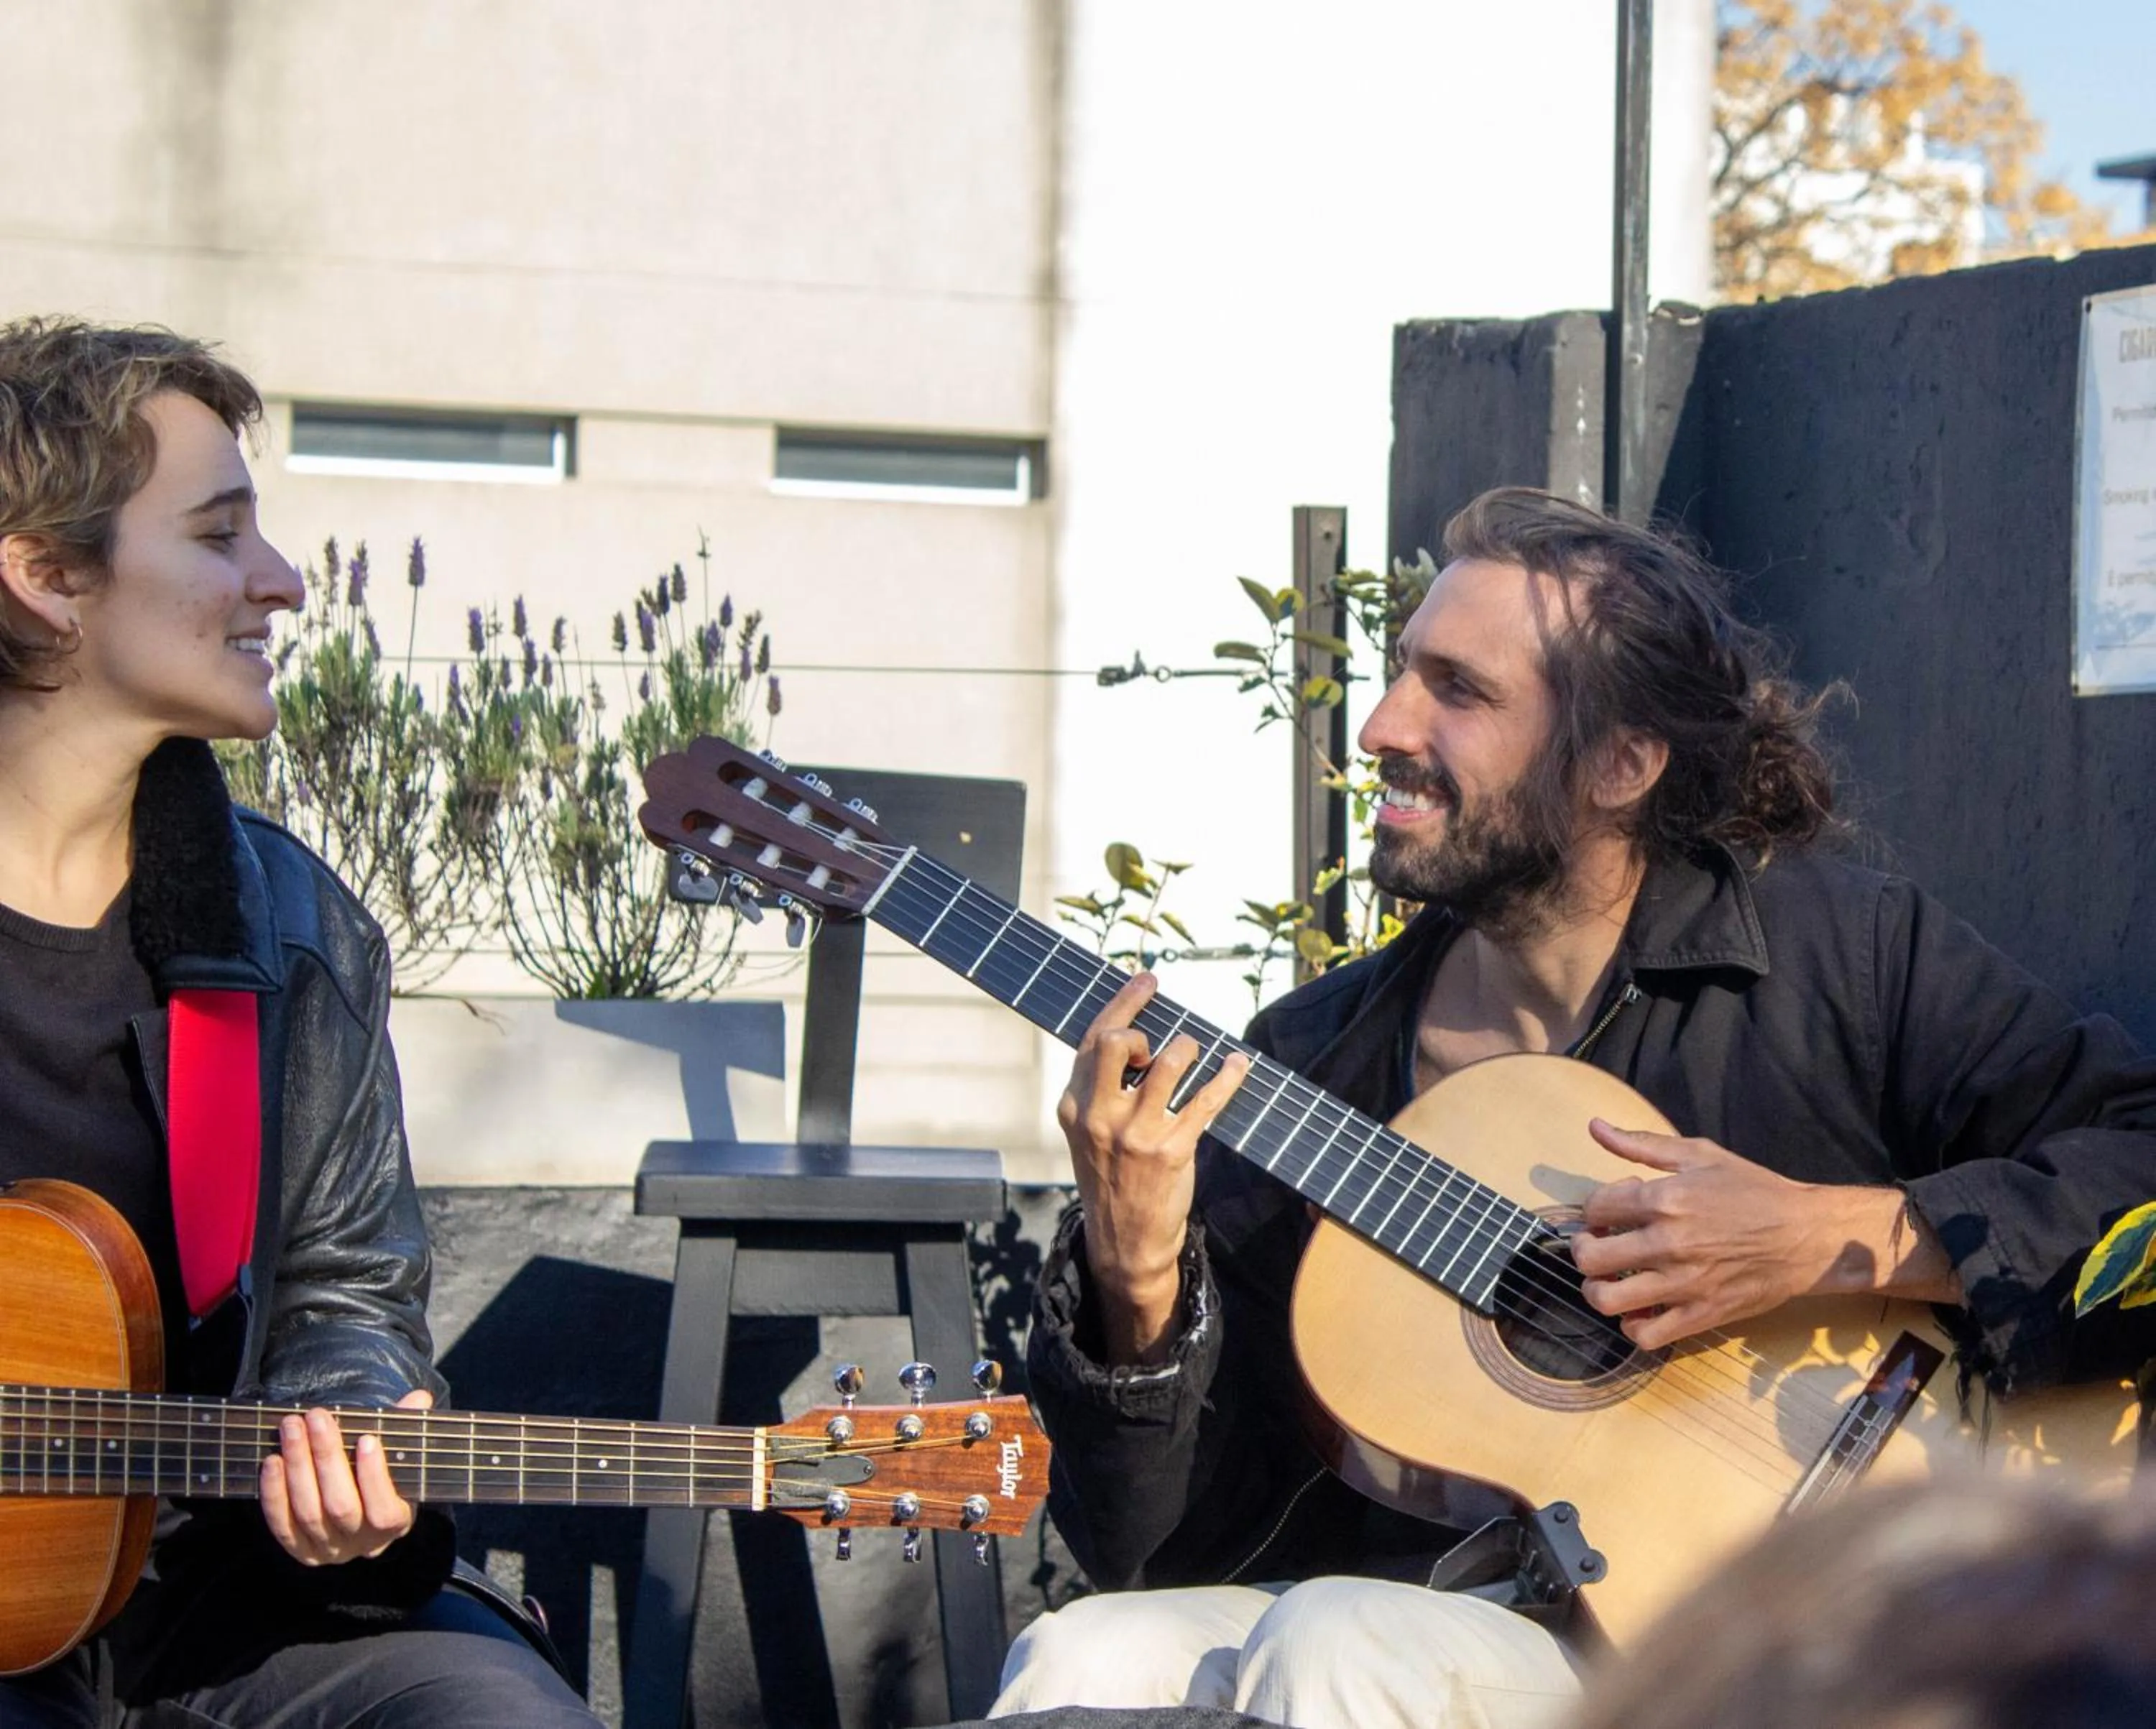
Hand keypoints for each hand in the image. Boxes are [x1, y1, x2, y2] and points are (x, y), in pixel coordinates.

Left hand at [259, 1388, 431, 1564]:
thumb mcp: (399, 1454)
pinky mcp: (298, 1550)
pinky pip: (282, 1525)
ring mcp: (327, 1551)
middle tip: (315, 1417)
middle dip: (326, 1457)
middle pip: (340, 1506)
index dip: (374, 1477)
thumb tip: (419, 1397)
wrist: (355, 1516)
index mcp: (394, 1523)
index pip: (384, 1512)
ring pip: (309, 1512)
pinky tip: (273, 1461)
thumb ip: (407, 1427)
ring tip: (291, 1427)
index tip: (366, 1439)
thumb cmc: (379, 1475)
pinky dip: (275, 1492)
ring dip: (298, 1465)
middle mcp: (360, 1544)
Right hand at [1057, 971, 1249, 1362]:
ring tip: (1194, 1052)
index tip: (1147, 980)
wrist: (1124, 1243)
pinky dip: (1228, 1076)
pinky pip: (1207, 1099)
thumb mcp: (1086, 1134)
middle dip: (1144, 1023)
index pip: (1094, 1040)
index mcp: (1075, 1107)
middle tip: (1159, 1039)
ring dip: (1188, 1047)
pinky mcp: (1172, 1150)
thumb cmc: (1110, 1179)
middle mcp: (1101, 1116)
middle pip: (1120, 1041)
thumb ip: (1098, 1090)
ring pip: (1170, 1062)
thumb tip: (1129, 1038)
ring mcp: (1137, 1133)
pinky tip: (1238, 1065)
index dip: (1123, 1002)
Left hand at [1570, 1121, 1947, 1349]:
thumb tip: (1595, 1128)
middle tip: (1597, 1247)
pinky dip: (1633, 1326)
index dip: (1593, 1210)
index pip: (1594, 1208)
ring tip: (1611, 1280)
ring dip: (1598, 1291)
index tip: (1609, 1213)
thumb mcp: (1699, 1154)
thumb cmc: (1753, 1190)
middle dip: (1583, 1251)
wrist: (1806, 1235)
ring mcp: (1684, 1284)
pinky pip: (1646, 1335)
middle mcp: (1668, 1243)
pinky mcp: (1702, 1315)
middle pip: (1589, 1258)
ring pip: (1607, 1301)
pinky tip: (1640, 1307)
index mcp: (1665, 1199)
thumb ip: (1642, 1143)